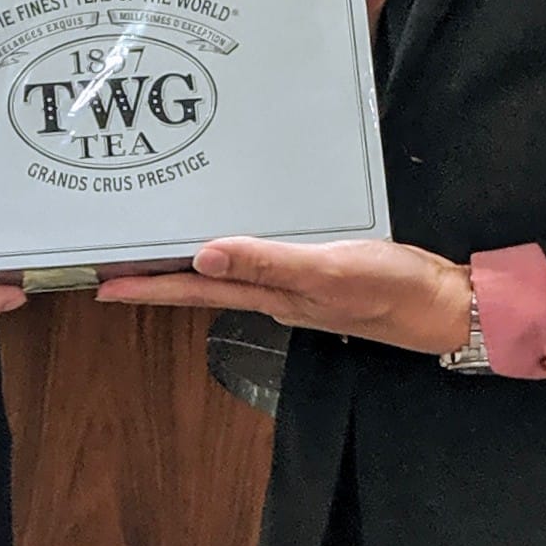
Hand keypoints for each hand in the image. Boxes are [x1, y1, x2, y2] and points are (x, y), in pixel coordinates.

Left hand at [99, 235, 469, 353]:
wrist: (445, 306)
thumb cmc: (389, 289)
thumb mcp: (328, 271)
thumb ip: (266, 262)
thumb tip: (200, 258)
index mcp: (270, 296)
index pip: (193, 292)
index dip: (147, 289)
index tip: (100, 285)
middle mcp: (274, 296)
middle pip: (202, 287)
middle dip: (157, 278)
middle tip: (111, 263)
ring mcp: (297, 288)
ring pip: (229, 275)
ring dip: (190, 266)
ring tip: (156, 248)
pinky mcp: (320, 273)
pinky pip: (262, 260)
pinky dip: (235, 251)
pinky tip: (231, 238)